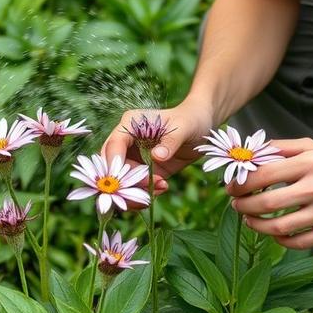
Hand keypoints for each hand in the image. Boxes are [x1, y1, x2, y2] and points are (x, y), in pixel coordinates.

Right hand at [101, 98, 215, 202]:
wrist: (201, 127)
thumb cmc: (190, 119)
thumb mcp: (183, 128)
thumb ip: (170, 141)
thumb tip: (156, 156)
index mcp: (130, 125)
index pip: (114, 144)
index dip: (114, 162)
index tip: (121, 180)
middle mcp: (127, 142)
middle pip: (112, 166)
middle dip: (123, 183)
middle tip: (143, 191)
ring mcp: (134, 158)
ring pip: (122, 181)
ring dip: (137, 191)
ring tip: (161, 188)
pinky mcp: (144, 171)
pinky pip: (137, 187)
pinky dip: (146, 193)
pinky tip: (163, 188)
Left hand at [226, 137, 312, 248]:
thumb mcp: (311, 147)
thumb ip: (280, 148)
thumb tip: (247, 153)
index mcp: (310, 162)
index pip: (264, 174)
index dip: (241, 183)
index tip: (230, 187)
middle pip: (267, 203)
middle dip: (243, 206)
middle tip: (235, 205)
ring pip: (280, 227)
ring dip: (256, 225)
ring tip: (248, 219)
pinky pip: (298, 242)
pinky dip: (280, 239)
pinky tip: (273, 231)